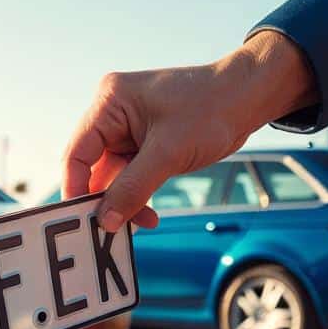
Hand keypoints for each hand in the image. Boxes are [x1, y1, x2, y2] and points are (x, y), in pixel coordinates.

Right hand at [63, 30, 317, 232]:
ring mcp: (130, 128)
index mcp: (110, 102)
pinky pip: (131, 176)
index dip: (77, 188)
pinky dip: (139, 195)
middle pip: (94, 167)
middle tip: (115, 231)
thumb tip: (104, 221)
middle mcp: (114, 113)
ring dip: (126, 202)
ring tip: (145, 221)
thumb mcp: (168, 153)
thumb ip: (132, 188)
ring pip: (114, 176)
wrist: (250, 97)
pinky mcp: (146, 143)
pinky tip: (150, 214)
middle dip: (107, 199)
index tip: (81, 221)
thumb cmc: (212, 110)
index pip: (77, 153)